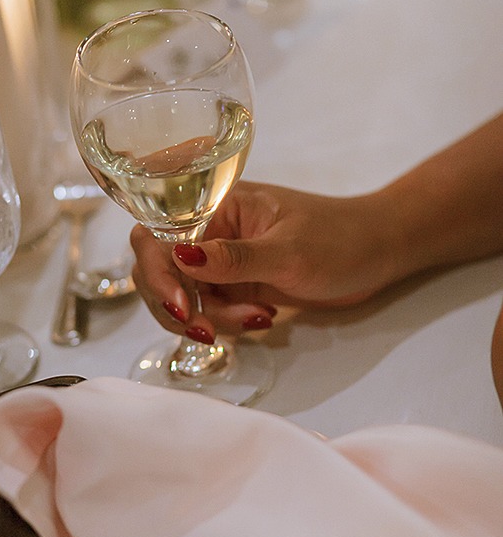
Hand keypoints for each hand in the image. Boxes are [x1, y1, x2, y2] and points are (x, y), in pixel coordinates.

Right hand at [130, 180, 396, 343]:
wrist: (379, 254)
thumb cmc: (340, 239)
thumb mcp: (289, 252)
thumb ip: (235, 259)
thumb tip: (180, 256)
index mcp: (216, 206)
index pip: (158, 235)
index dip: (157, 272)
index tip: (181, 307)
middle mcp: (210, 231)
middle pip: (160, 271)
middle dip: (178, 305)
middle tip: (210, 331)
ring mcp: (221, 261)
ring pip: (183, 297)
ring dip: (208, 319)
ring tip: (257, 319)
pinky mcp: (235, 286)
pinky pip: (209, 310)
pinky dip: (226, 323)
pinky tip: (263, 319)